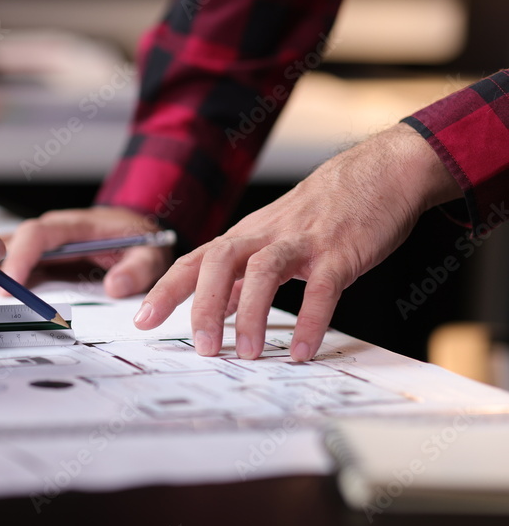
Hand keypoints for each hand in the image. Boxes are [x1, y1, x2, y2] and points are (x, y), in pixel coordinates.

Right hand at [0, 206, 173, 295]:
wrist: (138, 230)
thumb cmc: (139, 241)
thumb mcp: (150, 255)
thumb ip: (138, 270)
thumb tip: (115, 287)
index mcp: (76, 225)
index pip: (38, 234)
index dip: (20, 257)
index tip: (10, 283)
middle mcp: (54, 230)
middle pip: (14, 240)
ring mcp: (45, 242)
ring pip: (8, 248)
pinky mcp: (41, 255)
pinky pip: (14, 259)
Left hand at [134, 123, 460, 360]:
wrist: (384, 171)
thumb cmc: (325, 211)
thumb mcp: (273, 238)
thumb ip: (243, 275)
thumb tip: (213, 312)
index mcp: (246, 235)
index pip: (193, 261)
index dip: (165, 290)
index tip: (141, 321)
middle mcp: (266, 234)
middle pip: (218, 262)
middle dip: (203, 307)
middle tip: (203, 349)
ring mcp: (302, 241)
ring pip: (262, 271)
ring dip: (250, 314)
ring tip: (247, 353)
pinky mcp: (340, 251)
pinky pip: (321, 288)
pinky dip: (309, 320)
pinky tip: (302, 349)